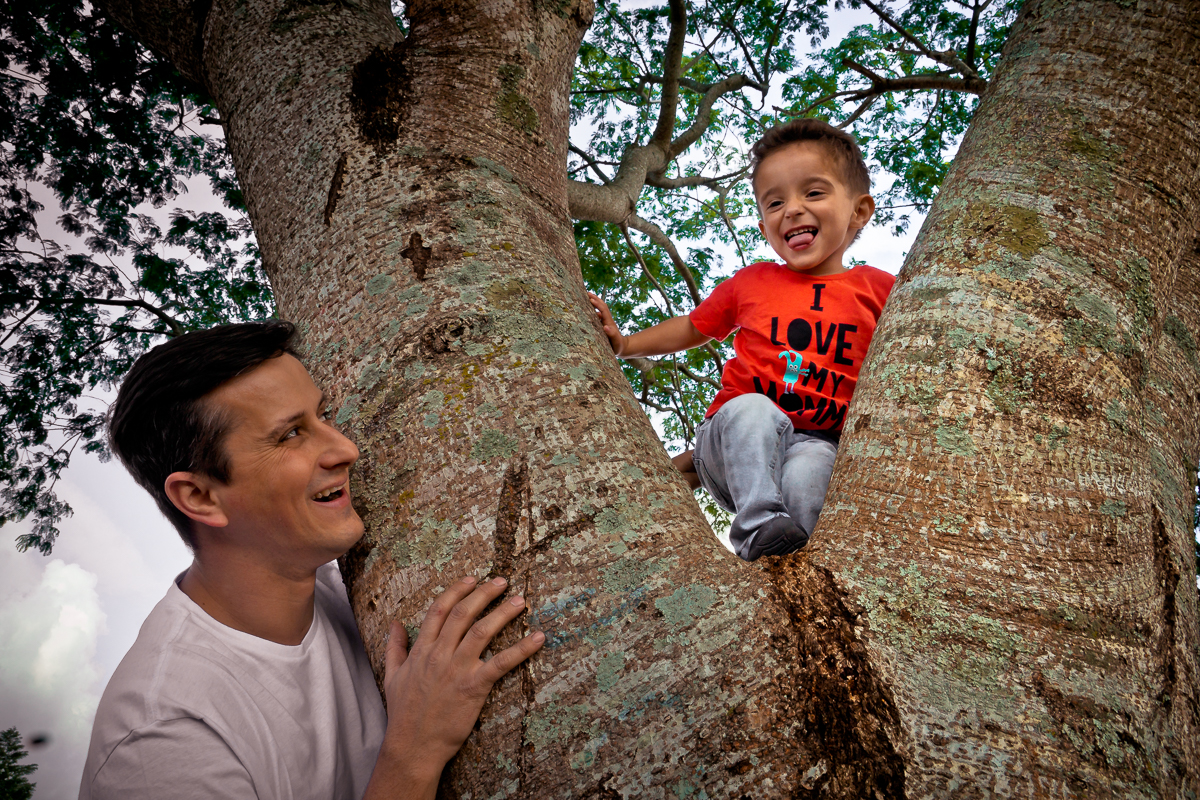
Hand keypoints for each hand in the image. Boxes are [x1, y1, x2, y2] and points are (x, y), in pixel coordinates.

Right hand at [364, 576, 543, 799]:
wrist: (413, 746)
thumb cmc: (404, 713)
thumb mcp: (392, 676)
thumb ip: (395, 647)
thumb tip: (395, 623)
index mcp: (422, 649)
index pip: (439, 609)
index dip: (457, 590)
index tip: (472, 578)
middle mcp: (439, 654)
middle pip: (463, 613)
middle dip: (484, 593)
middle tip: (502, 581)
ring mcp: (456, 669)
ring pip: (482, 631)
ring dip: (503, 612)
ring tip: (520, 600)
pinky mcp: (473, 687)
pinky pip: (501, 663)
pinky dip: (522, 648)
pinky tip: (538, 638)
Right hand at [588, 292, 625, 355]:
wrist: (623, 347)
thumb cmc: (618, 345)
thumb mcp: (616, 341)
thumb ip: (612, 334)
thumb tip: (606, 327)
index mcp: (609, 322)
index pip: (603, 310)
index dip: (597, 304)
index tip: (590, 299)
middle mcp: (607, 320)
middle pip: (603, 306)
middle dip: (596, 299)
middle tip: (587, 293)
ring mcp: (606, 322)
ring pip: (600, 309)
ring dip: (595, 302)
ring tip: (587, 297)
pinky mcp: (604, 325)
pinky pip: (598, 315)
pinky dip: (593, 310)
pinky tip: (588, 309)